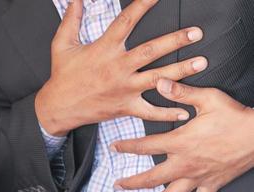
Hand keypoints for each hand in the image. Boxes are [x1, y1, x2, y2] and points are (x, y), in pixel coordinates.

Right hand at [35, 0, 205, 135]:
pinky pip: (150, 111)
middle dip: (175, 40)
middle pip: (151, 51)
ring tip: (201, 63)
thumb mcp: (62, 44)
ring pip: (157, 79)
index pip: (127, 21)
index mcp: (104, 49)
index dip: (144, 4)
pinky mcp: (126, 107)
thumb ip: (71, 20)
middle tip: (196, 33)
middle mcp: (118, 68)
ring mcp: (124, 89)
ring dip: (180, 71)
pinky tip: (183, 111)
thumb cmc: (63, 75)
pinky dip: (167, 112)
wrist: (60, 106)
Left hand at [111, 79, 253, 191]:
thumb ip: (181, 92)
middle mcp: (186, 163)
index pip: (146, 146)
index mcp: (180, 142)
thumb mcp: (207, 99)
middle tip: (118, 184)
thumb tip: (160, 82)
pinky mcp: (213, 183)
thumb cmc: (233, 117)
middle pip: (152, 177)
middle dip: (132, 181)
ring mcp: (199, 176)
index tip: (114, 147)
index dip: (127, 146)